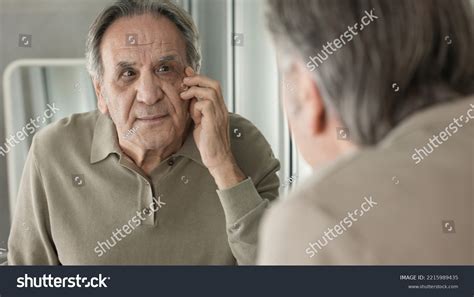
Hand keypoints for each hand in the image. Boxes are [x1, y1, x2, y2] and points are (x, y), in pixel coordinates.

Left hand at [180, 67, 244, 188]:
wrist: (217, 158)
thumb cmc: (208, 143)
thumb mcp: (200, 122)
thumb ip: (197, 110)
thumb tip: (187, 98)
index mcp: (219, 108)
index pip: (213, 86)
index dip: (199, 77)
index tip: (187, 73)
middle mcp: (222, 109)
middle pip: (214, 84)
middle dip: (197, 79)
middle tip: (184, 81)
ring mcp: (219, 114)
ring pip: (210, 91)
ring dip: (194, 90)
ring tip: (184, 95)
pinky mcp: (214, 121)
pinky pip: (205, 104)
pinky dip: (196, 105)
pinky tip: (192, 114)